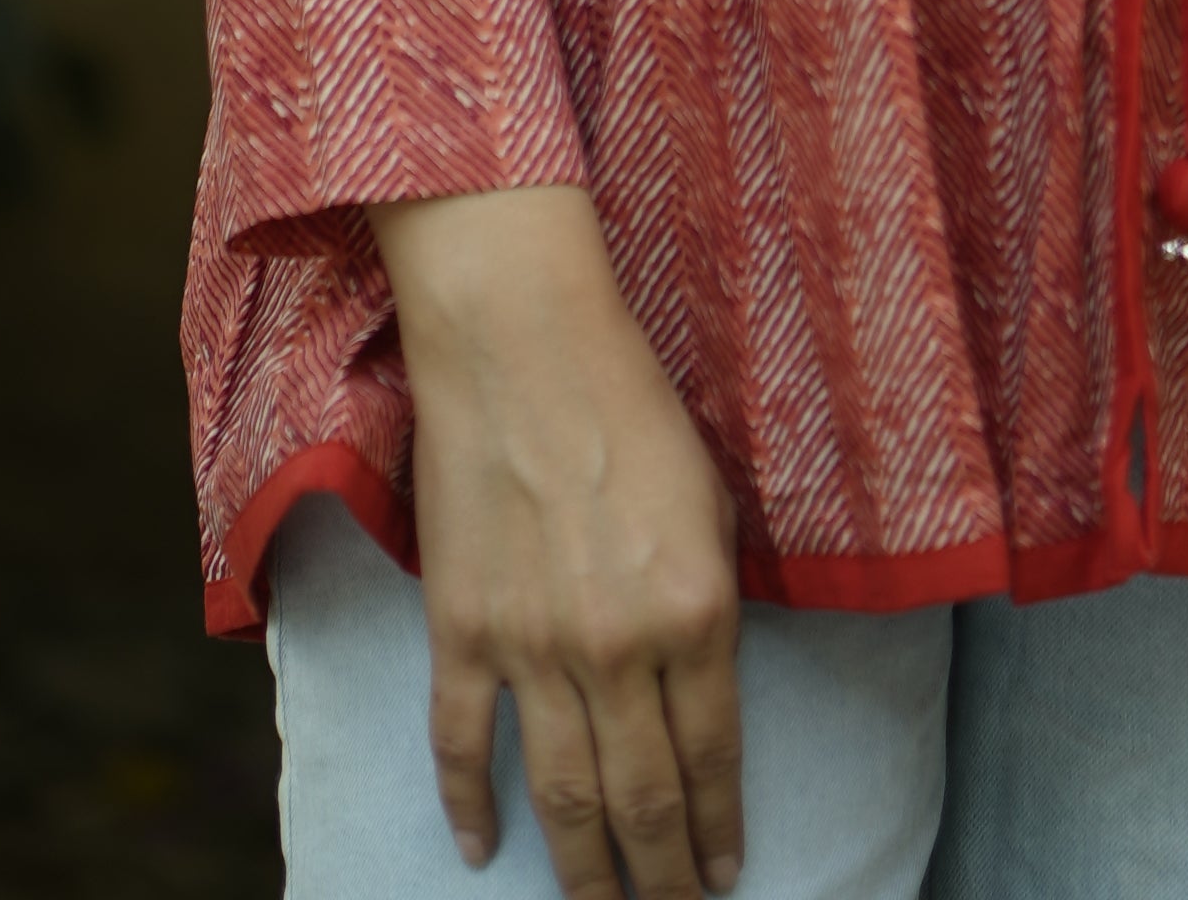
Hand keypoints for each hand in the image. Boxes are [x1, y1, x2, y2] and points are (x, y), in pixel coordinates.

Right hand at [374, 184, 745, 897]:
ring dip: (585, 872)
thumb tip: (703, 682)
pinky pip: (464, 743)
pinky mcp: (463, 630)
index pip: (713, 758)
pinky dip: (469, 806)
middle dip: (662, 878)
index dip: (719, 830)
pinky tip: (480, 852)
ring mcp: (533, 647)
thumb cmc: (631, 402)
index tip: (725, 876)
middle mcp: (618, 647)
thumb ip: (711, 598)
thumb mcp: (712, 499)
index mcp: (694, 612)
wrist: (522, 341)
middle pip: (643, 801)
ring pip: (563, 797)